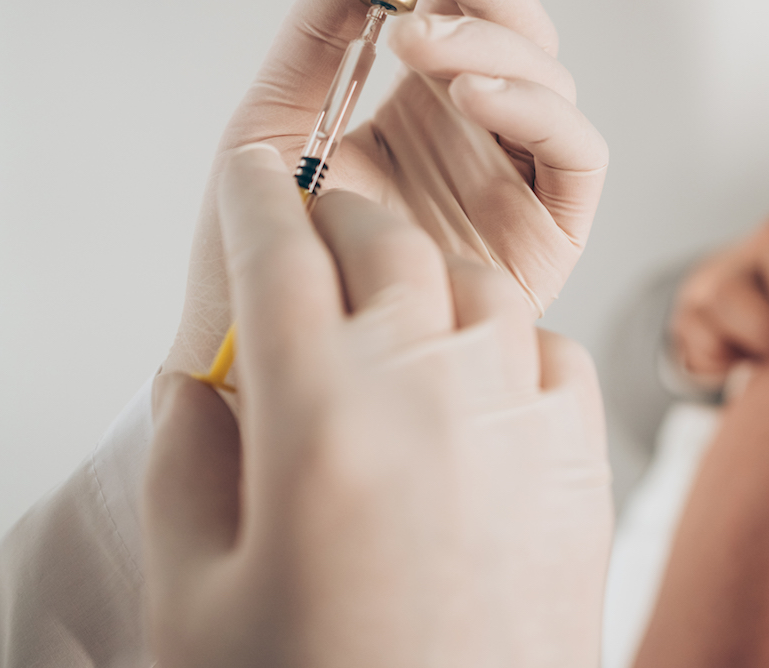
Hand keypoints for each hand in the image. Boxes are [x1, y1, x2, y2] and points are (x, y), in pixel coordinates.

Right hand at [144, 143, 611, 667]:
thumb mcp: (196, 596)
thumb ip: (183, 464)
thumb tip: (194, 380)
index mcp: (318, 415)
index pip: (277, 254)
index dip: (255, 198)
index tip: (250, 172)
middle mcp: (429, 391)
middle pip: (383, 242)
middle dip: (339, 218)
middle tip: (313, 236)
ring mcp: (521, 418)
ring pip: (475, 283)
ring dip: (424, 276)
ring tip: (392, 309)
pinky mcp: (584, 460)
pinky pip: (550, 350)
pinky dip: (507, 341)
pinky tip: (476, 380)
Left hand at [162, 0, 606, 378]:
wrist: (259, 365)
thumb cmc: (259, 258)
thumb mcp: (269, 121)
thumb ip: (318, 33)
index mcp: (418, 104)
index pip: (460, 2)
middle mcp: (477, 134)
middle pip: (520, 30)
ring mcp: (515, 179)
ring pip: (556, 79)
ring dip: (500, 41)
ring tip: (424, 44)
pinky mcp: (550, 233)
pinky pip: (579, 152)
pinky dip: (540, 108)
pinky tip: (473, 95)